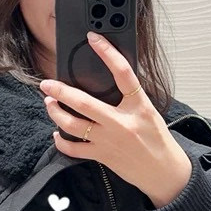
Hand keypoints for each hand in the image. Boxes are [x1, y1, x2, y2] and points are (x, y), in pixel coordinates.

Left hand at [40, 31, 191, 207]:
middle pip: (83, 102)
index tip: (93, 38)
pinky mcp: (102, 156)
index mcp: (138, 106)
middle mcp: (121, 122)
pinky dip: (61, 141)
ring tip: (50, 103)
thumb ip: (131, 97)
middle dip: (60, 91)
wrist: (164, 172)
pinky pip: (74, 149)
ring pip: (72, 125)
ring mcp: (109, 140)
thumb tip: (110, 80)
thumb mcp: (149, 112)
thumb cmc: (158, 141)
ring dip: (56, 113)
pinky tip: (57, 133)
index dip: (107, 53)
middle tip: (46, 83)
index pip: (123, 73)